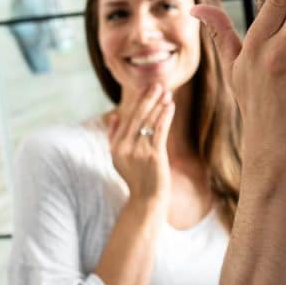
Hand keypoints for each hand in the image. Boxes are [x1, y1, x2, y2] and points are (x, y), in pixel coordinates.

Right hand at [106, 83, 175, 205]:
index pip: (126, 119)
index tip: (146, 89)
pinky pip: (159, 130)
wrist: (147, 199)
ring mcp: (139, 151)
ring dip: (159, 105)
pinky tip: (170, 106)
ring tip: (167, 93)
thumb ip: (114, 137)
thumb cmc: (136, 178)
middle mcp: (125, 148)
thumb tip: (115, 114)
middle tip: (157, 85)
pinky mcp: (154, 155)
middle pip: (137, 117)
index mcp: (115, 147)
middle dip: (148, 99)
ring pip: (149, 122)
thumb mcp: (119, 159)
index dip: (137, 102)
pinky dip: (165, 116)